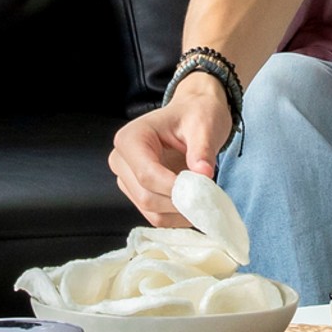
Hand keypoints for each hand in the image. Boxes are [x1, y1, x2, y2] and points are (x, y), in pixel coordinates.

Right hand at [109, 78, 234, 223]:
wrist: (194, 115)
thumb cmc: (195, 115)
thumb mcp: (204, 125)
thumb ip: (202, 149)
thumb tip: (203, 174)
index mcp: (131, 138)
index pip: (147, 174)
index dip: (174, 188)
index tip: (202, 191)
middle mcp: (122, 161)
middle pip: (146, 197)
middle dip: (180, 202)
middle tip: (209, 197)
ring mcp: (128, 180)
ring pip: (151, 211)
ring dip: (180, 213)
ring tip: (204, 198)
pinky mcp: (138, 194)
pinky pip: (156, 216)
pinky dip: (178, 216)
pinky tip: (195, 203)